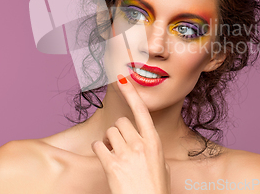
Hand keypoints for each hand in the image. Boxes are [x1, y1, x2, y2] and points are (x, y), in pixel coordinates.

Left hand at [91, 74, 170, 193]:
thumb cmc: (156, 190)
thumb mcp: (162, 167)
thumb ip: (152, 150)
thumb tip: (144, 143)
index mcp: (154, 143)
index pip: (142, 111)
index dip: (131, 93)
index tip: (122, 77)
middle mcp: (140, 145)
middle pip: (121, 122)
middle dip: (118, 131)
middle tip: (119, 144)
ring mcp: (125, 155)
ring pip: (108, 132)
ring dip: (108, 141)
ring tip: (114, 154)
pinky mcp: (111, 165)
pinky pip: (97, 146)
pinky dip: (98, 150)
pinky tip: (105, 159)